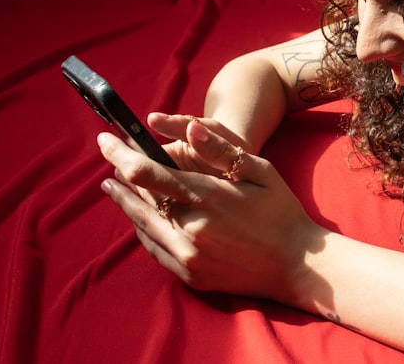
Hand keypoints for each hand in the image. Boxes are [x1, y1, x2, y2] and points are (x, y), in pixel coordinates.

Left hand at [98, 123, 323, 307]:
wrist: (297, 265)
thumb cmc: (282, 211)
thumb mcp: (260, 171)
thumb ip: (221, 150)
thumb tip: (189, 129)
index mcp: (207, 197)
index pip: (148, 172)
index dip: (120, 154)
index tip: (105, 139)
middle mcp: (191, 228)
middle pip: (140, 198)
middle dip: (121, 176)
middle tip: (109, 161)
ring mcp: (188, 255)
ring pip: (143, 225)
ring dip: (126, 203)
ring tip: (113, 186)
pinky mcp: (190, 275)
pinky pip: (155, 249)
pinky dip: (143, 229)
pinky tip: (139, 218)